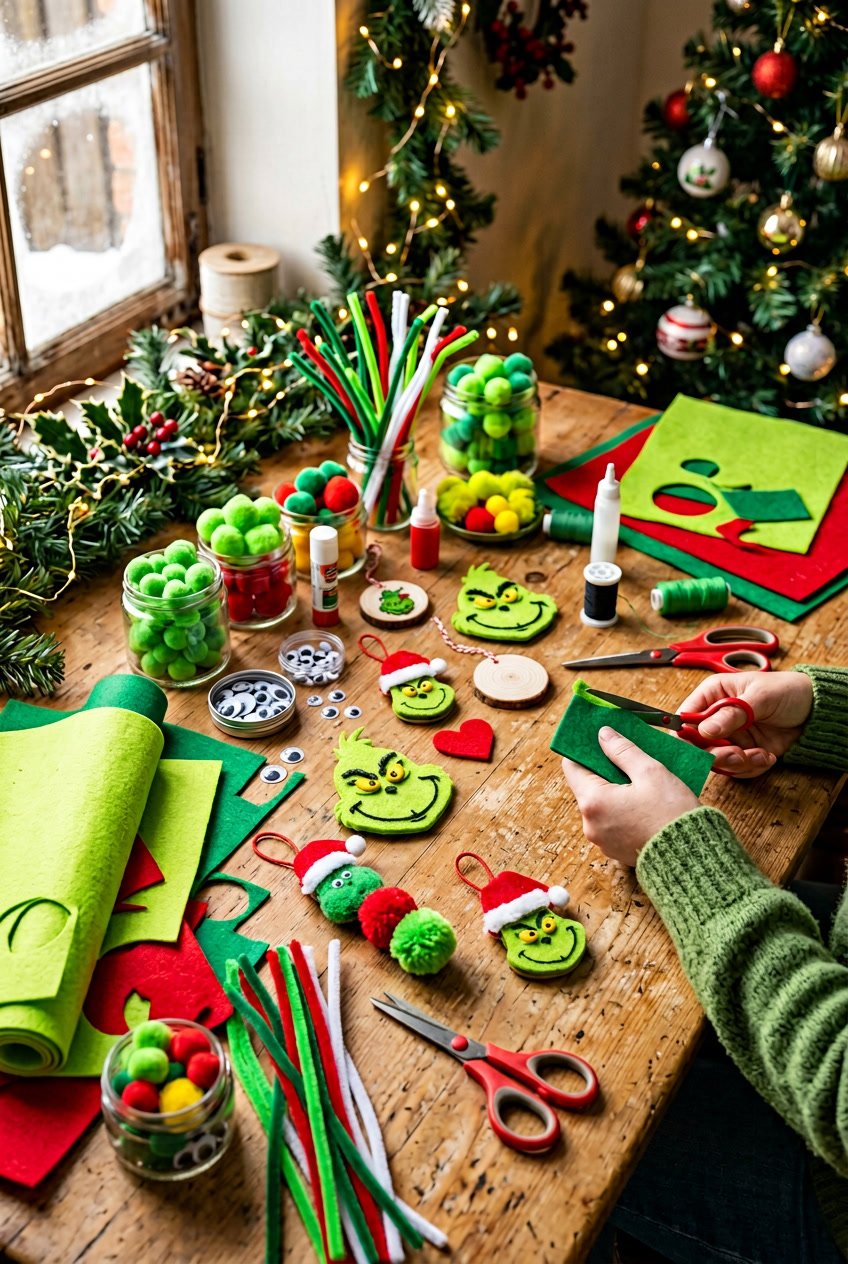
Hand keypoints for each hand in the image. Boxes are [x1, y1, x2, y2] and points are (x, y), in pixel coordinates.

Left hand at [561, 727, 699, 867]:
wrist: (692, 858)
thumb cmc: (671, 814)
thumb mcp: (650, 772)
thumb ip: (623, 750)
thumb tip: (603, 734)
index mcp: (593, 802)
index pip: (572, 766)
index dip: (583, 749)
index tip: (596, 738)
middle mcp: (591, 824)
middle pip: (587, 785)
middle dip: (604, 768)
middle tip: (623, 754)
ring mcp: (602, 840)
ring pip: (601, 804)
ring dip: (615, 789)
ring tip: (637, 777)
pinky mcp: (616, 850)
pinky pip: (612, 821)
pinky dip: (622, 808)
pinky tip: (642, 799)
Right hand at [679, 670, 812, 777]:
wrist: (815, 709)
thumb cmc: (786, 690)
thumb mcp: (759, 697)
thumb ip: (732, 713)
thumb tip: (705, 730)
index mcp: (712, 695)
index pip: (685, 718)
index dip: (685, 736)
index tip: (697, 748)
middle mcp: (716, 718)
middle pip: (697, 745)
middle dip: (717, 755)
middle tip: (736, 755)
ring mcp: (730, 737)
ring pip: (717, 761)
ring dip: (738, 763)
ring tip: (760, 754)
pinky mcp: (744, 753)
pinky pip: (738, 769)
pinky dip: (752, 767)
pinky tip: (768, 756)